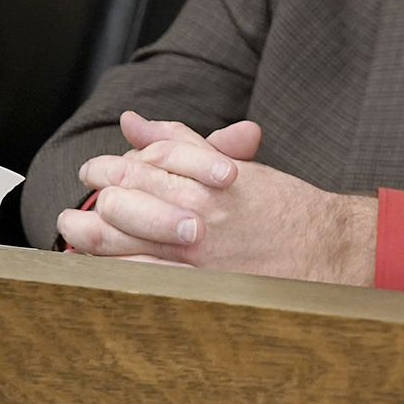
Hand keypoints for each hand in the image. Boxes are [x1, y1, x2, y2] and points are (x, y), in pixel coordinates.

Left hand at [58, 111, 375, 285]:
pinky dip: (107, 268)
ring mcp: (194, 251)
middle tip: (84, 202)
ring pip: (116, 239)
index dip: (109, 165)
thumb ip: (180, 141)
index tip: (100, 171)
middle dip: (94, 197)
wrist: (326, 249)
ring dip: (87, 233)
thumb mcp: (232, 166)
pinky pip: (133, 276)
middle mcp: (197, 210)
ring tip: (77, 230)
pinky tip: (100, 264)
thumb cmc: (281, 207)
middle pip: (120, 197)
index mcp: (207, 177)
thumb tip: (132, 120)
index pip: (139, 161)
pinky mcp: (194, 284)